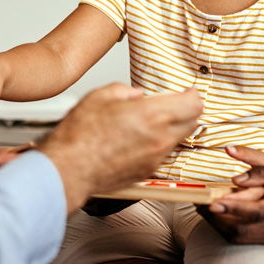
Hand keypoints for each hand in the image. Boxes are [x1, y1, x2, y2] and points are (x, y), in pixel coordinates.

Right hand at [38, 83, 201, 211]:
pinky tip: (139, 140)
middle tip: (175, 104)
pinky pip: (163, 155)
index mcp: (152, 115)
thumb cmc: (80, 136)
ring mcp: (156, 158)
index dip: (194, 95)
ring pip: (178, 140)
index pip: (194, 104)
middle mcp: (160, 138)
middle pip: (193, 123)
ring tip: (151, 122)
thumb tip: (134, 95)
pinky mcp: (147, 172)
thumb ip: (124, 91)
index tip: (188, 91)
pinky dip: (158, 144)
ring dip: (173, 129)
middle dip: (187, 111)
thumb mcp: (100, 96)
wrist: (70, 169)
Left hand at [197, 146, 263, 250]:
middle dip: (217, 218)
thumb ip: (263, 173)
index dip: (234, 209)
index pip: (257, 211)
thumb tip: (235, 177)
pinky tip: (213, 216)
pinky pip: (241, 240)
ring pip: (239, 238)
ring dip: (217, 224)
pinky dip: (223, 230)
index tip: (213, 201)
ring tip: (201, 206)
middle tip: (198, 202)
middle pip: (243, 229)